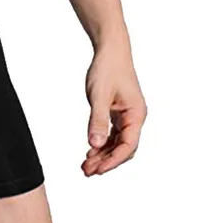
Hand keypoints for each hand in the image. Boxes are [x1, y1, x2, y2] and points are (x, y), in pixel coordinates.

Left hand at [82, 48, 146, 176]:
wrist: (110, 50)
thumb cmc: (107, 69)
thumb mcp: (99, 95)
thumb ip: (97, 120)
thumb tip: (94, 144)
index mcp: (136, 114)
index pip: (128, 145)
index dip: (113, 160)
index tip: (98, 169)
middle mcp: (134, 117)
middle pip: (123, 148)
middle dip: (106, 161)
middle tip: (87, 171)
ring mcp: (127, 116)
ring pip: (117, 143)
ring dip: (103, 154)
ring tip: (86, 166)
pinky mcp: (118, 113)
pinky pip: (112, 134)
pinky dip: (102, 143)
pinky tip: (90, 151)